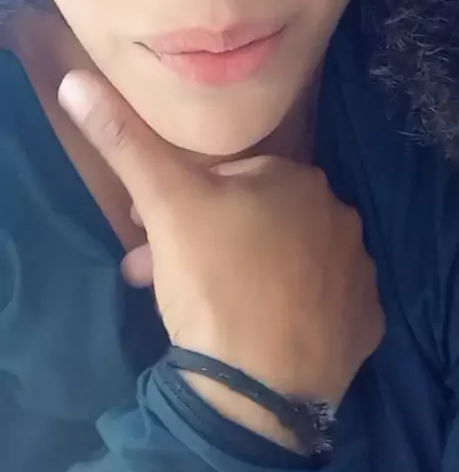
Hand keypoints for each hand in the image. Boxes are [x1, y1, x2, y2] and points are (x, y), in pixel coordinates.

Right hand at [59, 72, 383, 440]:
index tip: (152, 233)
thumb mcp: (164, 204)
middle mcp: (340, 217)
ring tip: (206, 310)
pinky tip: (259, 332)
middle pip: (260, 222)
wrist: (256, 388)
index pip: (233, 179)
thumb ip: (126, 142)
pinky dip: (293, 311)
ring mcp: (359, 273)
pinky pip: (325, 305)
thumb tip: (77, 83)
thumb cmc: (213, 279)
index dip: (186, 204)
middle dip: (209, 241)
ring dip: (249, 275)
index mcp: (298, 179)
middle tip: (168, 275)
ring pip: (290, 263)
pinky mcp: (366, 323)